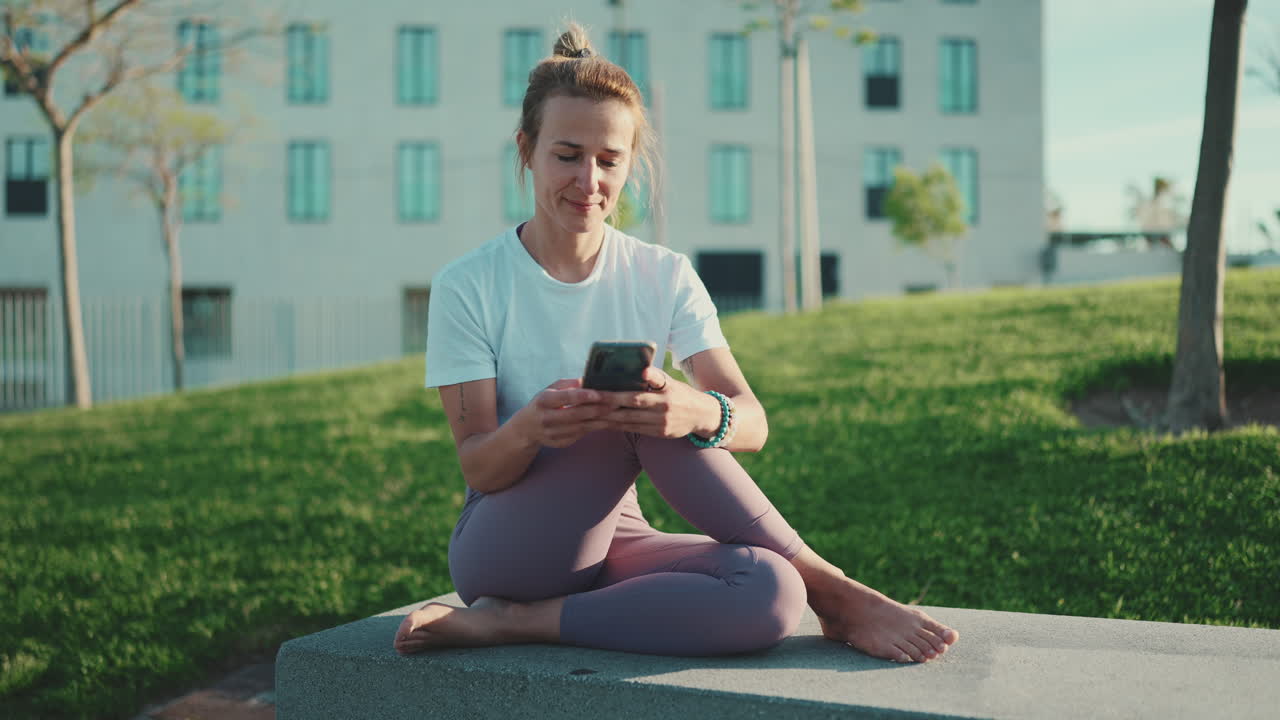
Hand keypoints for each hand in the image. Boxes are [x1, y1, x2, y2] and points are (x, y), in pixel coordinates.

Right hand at [517, 378, 612, 447]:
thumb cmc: (544, 403)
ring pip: (584, 427)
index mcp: (544, 401)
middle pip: (577, 414)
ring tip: (620, 412)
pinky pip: (583, 434)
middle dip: (600, 408)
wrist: (526, 429)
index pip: (565, 397)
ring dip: (604, 419)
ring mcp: (554, 433)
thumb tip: (590, 379)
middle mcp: (547, 418)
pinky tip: (612, 422)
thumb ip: (569, 384)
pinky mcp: (562, 442)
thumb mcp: (551, 389)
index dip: (583, 396)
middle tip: (619, 402)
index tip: (599, 393)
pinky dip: (598, 428)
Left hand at [597, 367, 721, 439]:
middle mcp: (663, 408)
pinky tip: (602, 423)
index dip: (617, 392)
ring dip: (607, 418)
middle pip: (629, 406)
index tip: (598, 390)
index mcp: (665, 392)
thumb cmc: (681, 393)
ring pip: (628, 421)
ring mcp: (661, 423)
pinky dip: (616, 426)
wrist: (703, 415)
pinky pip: (633, 430)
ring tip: (588, 414)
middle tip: (585, 402)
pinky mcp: (659, 434)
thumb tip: (641, 370)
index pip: (637, 392)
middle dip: (606, 404)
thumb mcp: (672, 381)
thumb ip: (655, 376)